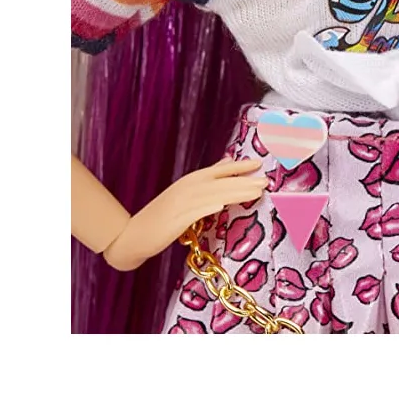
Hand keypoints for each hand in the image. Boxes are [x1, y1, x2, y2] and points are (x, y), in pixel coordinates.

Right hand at [103, 157, 266, 270]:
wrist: (132, 236)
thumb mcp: (185, 194)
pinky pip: (194, 212)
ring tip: (255, 192)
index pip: (219, 170)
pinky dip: (207, 206)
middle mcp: (187, 188)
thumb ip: (207, 179)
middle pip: (220, 183)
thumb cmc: (162, 217)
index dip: (239, 166)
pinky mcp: (174, 220)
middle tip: (266, 181)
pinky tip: (221, 204)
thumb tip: (227, 163)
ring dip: (235, 192)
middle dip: (244, 181)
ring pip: (213, 195)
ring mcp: (180, 204)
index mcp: (190, 181)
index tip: (259, 164)